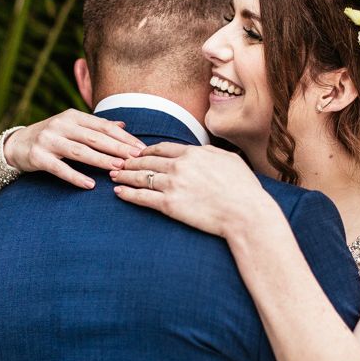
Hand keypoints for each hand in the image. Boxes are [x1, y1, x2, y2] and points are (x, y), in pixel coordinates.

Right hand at [4, 109, 145, 188]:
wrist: (15, 145)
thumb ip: (96, 127)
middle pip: (95, 138)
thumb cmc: (52, 137)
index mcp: (73, 116)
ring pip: (80, 151)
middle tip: (136, 159)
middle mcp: (61, 125)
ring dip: (101, 160)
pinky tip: (89, 185)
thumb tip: (123, 125)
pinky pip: (59, 168)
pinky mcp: (38, 157)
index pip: (104, 126)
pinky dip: (75, 176)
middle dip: (118, 148)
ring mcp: (48, 140)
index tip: (141, 148)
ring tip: (118, 169)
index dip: (124, 137)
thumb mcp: (72, 127)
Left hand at [110, 142, 273, 236]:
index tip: (139, 153)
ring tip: (113, 175)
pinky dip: (128, 194)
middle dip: (130, 161)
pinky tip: (118, 192)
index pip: (163, 148)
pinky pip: (142, 197)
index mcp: (194, 153)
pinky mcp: (169, 205)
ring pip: (141, 177)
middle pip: (147, 160)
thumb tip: (204, 151)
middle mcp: (180, 166)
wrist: (246, 213)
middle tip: (118, 161)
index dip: (148, 150)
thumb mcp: (231, 160)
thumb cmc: (244, 189)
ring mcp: (172, 185)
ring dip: (124, 175)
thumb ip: (212, 153)